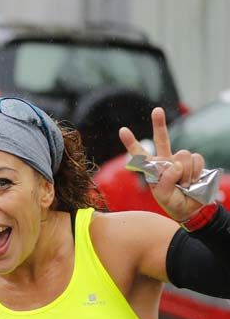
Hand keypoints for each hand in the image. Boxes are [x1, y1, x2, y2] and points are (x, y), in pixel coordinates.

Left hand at [119, 107, 205, 222]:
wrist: (191, 208)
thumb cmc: (173, 202)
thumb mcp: (162, 196)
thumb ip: (165, 181)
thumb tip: (175, 164)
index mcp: (152, 169)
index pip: (140, 154)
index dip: (131, 142)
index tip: (122, 130)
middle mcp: (165, 161)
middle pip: (161, 139)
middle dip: (159, 124)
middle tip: (156, 110)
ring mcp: (180, 160)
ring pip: (182, 154)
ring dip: (184, 172)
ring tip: (183, 185)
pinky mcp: (195, 161)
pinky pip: (195, 159)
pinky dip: (195, 171)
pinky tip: (193, 181)